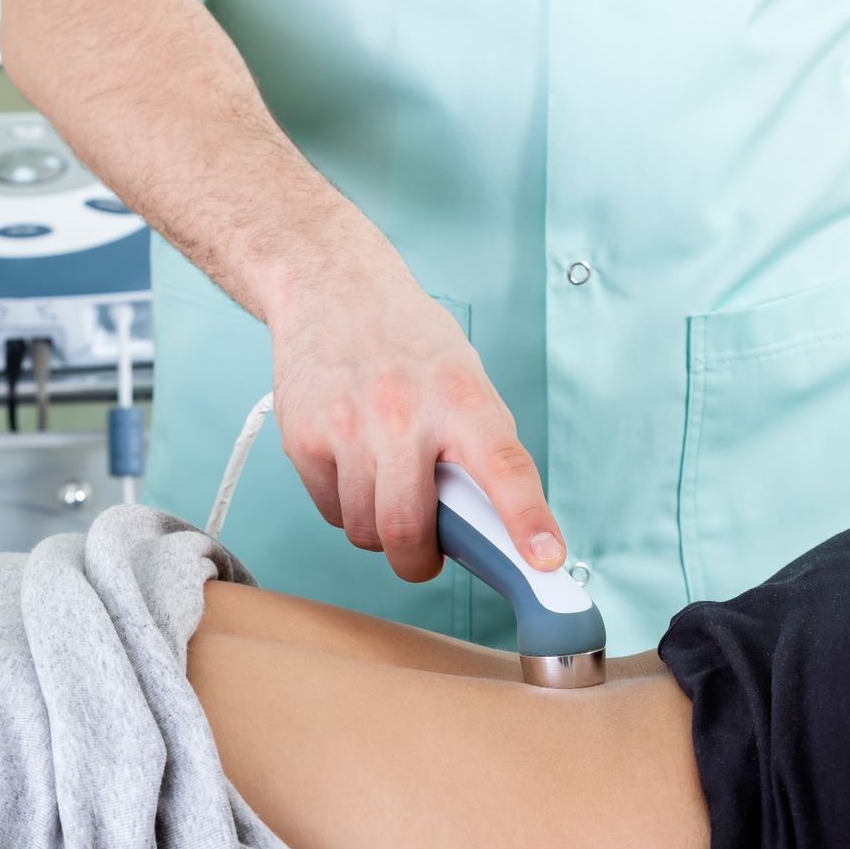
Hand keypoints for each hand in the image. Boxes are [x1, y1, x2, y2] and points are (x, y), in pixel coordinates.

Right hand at [270, 245, 563, 581]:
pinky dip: (346, 505)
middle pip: (407, 528)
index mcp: (462, 398)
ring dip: (379, 530)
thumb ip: (481, 448)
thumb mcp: (465, 379)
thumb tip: (497, 528)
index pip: (504, 466)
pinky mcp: (303, 437)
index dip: (527, 519)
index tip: (546, 559)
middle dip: (418, 560)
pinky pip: (330, 510)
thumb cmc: (408, 342)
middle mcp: (404, 412)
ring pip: (365, 529)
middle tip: (425, 554)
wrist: (332, 288)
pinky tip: (353, 467)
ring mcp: (348, 425)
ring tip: (387, 488)